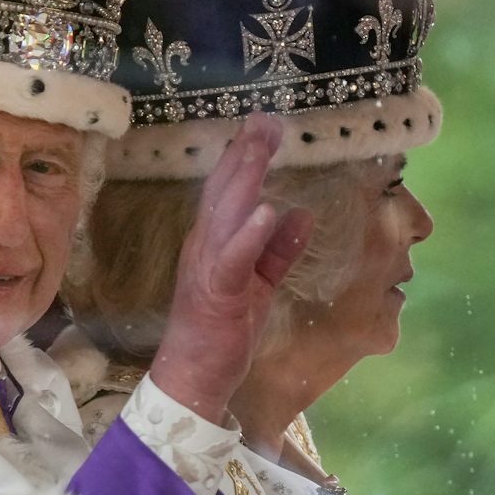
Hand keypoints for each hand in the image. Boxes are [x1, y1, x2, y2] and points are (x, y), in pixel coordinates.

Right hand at [148, 114, 314, 423]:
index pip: (228, 189)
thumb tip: (301, 214)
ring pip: (225, 213)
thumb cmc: (222, 332)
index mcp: (213, 241)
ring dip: (245, 177)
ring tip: (261, 145)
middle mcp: (205, 245)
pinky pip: (234, 259)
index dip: (245, 155)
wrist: (193, 376)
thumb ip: (278, 250)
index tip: (264, 123)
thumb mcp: (259, 284)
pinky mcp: (219, 292)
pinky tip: (265, 210)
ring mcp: (208, 266)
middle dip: (245, 152)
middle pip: (224, 190)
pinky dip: (249, 234)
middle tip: (265, 117)